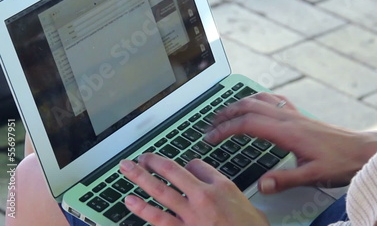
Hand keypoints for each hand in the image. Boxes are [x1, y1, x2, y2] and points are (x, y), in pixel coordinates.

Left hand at [120, 154, 268, 225]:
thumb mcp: (248, 205)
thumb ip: (229, 193)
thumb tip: (219, 190)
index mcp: (222, 186)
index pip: (197, 165)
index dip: (187, 164)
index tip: (182, 167)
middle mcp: (204, 197)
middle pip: (173, 172)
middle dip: (154, 163)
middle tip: (142, 158)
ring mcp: (191, 215)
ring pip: (160, 191)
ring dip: (141, 178)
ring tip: (127, 169)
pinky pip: (158, 219)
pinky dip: (142, 209)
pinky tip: (131, 201)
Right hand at [205, 92, 376, 193]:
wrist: (363, 150)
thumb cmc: (341, 162)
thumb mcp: (313, 176)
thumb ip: (285, 180)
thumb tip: (261, 185)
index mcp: (287, 132)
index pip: (247, 124)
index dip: (225, 129)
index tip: (211, 137)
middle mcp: (288, 118)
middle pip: (249, 106)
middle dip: (226, 113)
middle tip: (210, 124)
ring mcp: (294, 115)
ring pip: (260, 100)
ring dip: (239, 103)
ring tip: (225, 112)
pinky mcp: (300, 116)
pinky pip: (274, 100)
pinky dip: (259, 99)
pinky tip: (256, 103)